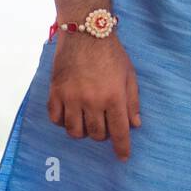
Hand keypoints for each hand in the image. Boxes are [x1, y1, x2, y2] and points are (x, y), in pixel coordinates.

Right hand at [47, 31, 141, 160]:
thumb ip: (132, 101)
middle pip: (96, 134)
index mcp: (113, 97)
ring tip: (87, 121)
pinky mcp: (55, 93)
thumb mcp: (129, 75)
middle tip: (105, 126)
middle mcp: (92, 101)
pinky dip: (63, 122)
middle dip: (102, 135)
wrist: (86, 33)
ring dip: (83, 131)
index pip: (119, 131)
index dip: (122, 147)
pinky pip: (56, 119)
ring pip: (74, 131)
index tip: (123, 157)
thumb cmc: (111, 54)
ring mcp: (71, 98)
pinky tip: (70, 114)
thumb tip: (135, 124)